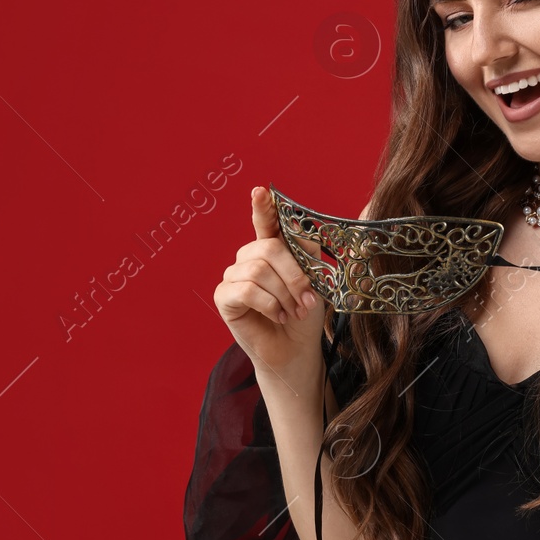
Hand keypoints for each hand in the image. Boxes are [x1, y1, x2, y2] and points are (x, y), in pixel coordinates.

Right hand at [212, 186, 329, 374]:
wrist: (295, 349)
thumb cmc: (303, 315)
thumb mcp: (315, 282)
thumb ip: (307, 257)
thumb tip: (302, 238)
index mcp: (271, 249)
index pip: (266, 222)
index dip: (262, 207)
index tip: (260, 191)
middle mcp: (249, 258)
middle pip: (268, 248)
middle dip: (293, 274)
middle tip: (306, 299)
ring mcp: (234, 276)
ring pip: (259, 270)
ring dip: (284, 294)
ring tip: (293, 311)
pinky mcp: (224, 297)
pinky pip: (247, 290)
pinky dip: (269, 305)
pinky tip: (277, 316)